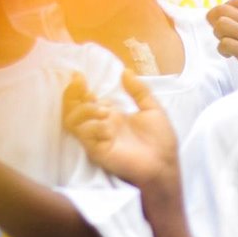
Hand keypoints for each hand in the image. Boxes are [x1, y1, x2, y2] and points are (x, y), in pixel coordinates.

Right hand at [63, 70, 178, 191]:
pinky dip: (92, 125)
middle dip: (74, 95)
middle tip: (79, 82)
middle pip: (76, 109)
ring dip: (84, 110)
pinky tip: (106, 123)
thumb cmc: (160, 140)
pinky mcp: (97, 150)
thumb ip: (139, 90)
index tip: (79, 76)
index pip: (90, 101)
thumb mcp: (153, 109)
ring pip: (73, 121)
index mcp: (113, 116)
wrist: (164, 165)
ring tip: (103, 109)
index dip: (82, 89)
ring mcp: (97, 138)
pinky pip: (84, 135)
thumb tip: (125, 71)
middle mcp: (102, 125)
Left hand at [207, 0, 237, 76]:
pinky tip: (230, 55)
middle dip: (215, 22)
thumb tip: (220, 16)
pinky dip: (222, 50)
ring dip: (219, 36)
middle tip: (221, 33)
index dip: (224, 8)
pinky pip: (224, 43)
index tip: (223, 19)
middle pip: (223, 9)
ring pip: (221, 24)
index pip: (237, 0)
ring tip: (227, 44)